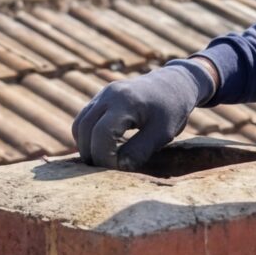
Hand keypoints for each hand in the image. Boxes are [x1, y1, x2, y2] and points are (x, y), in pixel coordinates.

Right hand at [72, 59, 213, 169]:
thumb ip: (140, 151)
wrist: (175, 83)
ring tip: (101, 161)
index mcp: (126, 102)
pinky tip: (102, 148)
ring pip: (80, 124)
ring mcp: (102, 95)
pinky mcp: (101, 98)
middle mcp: (109, 95)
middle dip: (90, 153)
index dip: (104, 156)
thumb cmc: (172, 109)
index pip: (101, 133)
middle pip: (85, 128)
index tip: (116, 168)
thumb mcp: (162, 134)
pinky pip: (84, 119)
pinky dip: (87, 136)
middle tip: (104, 170)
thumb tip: (118, 168)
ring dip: (85, 145)